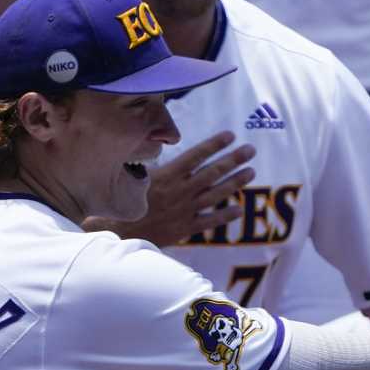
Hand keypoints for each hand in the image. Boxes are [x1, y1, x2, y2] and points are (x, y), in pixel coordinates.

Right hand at [99, 133, 254, 245]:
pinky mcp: (185, 228)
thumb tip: (155, 143)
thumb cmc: (122, 203)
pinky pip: (209, 221)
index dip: (214, 144)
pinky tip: (239, 209)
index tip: (231, 135)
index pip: (195, 155)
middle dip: (233, 160)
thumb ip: (150, 162)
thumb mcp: (133, 176)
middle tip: (250, 150)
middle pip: (211, 172)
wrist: (118, 234)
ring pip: (215, 194)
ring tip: (251, 172)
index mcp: (167, 176)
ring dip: (234, 182)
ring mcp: (185, 210)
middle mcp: (180, 191)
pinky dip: (225, 215)